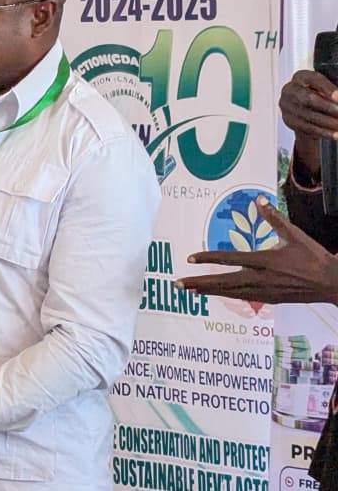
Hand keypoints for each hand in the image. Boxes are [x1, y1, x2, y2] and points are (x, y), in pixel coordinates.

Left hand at [176, 196, 337, 302]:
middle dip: (199, 283)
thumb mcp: (294, 235)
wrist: (331, 283)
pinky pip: (241, 297)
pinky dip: (225, 295)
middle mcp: (259, 278)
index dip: (207, 258)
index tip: (190, 258)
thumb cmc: (313, 257)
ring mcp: (262, 291)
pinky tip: (214, 293)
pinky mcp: (268, 299)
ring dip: (208, 291)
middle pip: (222, 282)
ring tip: (189, 289)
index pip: (228, 258)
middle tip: (178, 284)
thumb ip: (274, 218)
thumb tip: (260, 201)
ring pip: (229, 292)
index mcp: (264, 260)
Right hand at [280, 70, 337, 176]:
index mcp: (301, 77)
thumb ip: (332, 92)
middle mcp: (290, 90)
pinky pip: (307, 128)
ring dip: (328, 123)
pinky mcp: (289, 120)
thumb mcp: (324, 86)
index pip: (314, 80)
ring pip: (308, 116)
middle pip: (308, 99)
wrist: (302, 104)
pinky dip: (323, 132)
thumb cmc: (316, 91)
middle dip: (328, 107)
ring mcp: (287, 106)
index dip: (327, 89)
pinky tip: (334, 134)